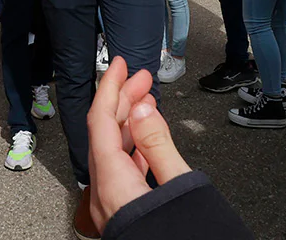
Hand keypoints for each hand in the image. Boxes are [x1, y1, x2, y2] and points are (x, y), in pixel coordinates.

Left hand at [88, 58, 191, 232]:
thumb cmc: (184, 236)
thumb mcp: (179, 186)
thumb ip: (158, 144)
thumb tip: (143, 107)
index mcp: (113, 185)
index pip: (101, 122)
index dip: (110, 87)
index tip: (120, 63)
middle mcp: (105, 196)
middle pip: (105, 135)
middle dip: (123, 100)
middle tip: (143, 77)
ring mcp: (112, 207)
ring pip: (113, 153)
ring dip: (129, 123)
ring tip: (148, 102)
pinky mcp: (124, 215)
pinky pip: (121, 172)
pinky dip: (134, 148)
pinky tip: (149, 141)